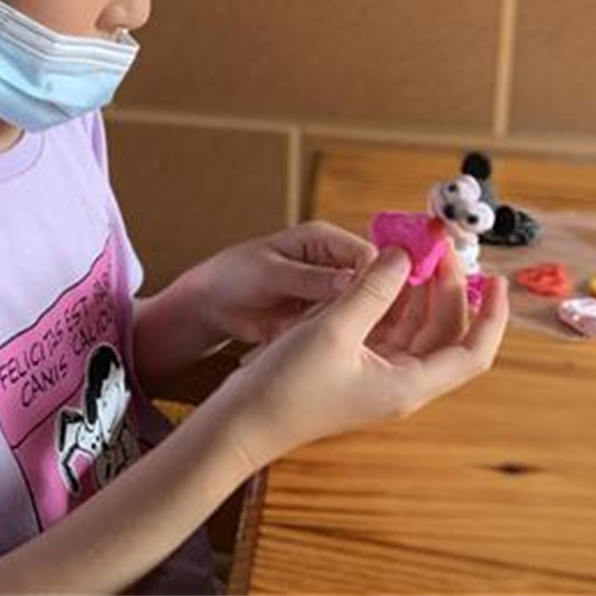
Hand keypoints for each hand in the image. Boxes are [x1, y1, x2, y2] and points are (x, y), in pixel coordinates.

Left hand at [187, 220, 378, 347]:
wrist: (214, 304)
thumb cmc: (234, 275)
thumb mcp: (270, 274)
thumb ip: (309, 278)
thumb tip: (349, 281)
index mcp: (324, 239)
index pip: (368, 256)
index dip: (380, 281)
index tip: (381, 309)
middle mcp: (334, 262)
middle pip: (373, 284)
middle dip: (377, 309)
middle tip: (377, 337)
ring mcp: (331, 291)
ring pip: (363, 309)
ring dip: (364, 328)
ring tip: (363, 350)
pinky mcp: (325, 315)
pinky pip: (347, 327)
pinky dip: (348, 340)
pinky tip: (349, 356)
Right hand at [219, 246, 508, 471]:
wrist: (243, 421)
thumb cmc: (288, 387)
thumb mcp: (334, 329)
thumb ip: (373, 289)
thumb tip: (404, 256)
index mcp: (408, 383)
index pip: (473, 352)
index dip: (491, 316)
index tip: (496, 279)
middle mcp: (401, 381)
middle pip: (445, 333)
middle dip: (447, 289)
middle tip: (437, 248)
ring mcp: (377, 374)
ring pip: (415, 327)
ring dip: (418, 291)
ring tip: (410, 253)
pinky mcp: (354, 366)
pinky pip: (386, 328)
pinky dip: (389, 300)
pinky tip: (378, 274)